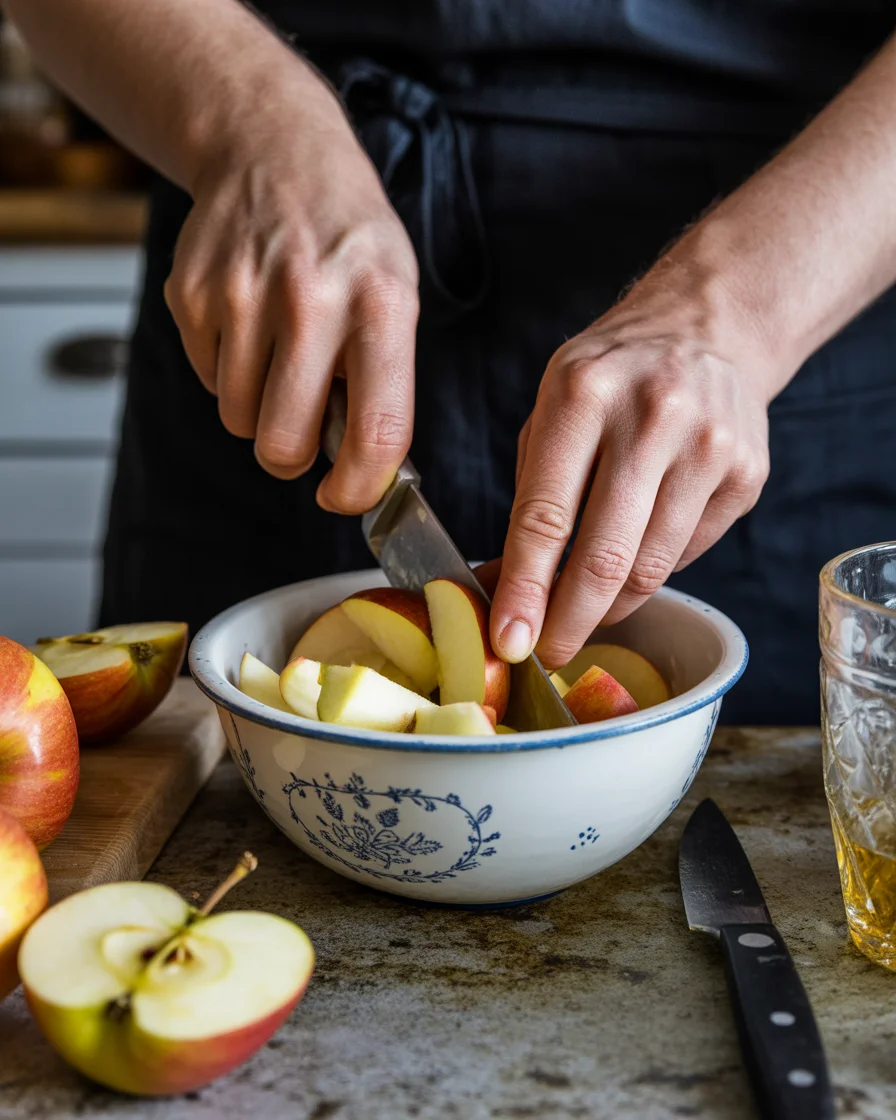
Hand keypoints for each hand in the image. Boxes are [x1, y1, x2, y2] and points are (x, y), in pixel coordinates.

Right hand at [164, 82, 418, 511]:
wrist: (274, 151)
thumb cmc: (347, 236)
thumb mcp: (395, 293)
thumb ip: (384, 379)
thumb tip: (363, 468)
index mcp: (380, 305)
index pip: (375, 430)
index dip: (359, 487)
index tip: (347, 496)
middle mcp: (311, 300)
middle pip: (283, 444)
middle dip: (292, 457)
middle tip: (303, 431)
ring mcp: (242, 295)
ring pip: (240, 421)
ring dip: (261, 410)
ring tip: (280, 357)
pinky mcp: (191, 294)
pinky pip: (210, 381)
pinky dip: (230, 371)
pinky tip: (250, 325)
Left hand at [490, 258, 775, 669]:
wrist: (704, 329)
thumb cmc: (609, 380)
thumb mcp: (550, 412)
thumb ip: (530, 499)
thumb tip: (505, 591)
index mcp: (583, 394)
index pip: (546, 515)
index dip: (525, 589)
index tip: (509, 639)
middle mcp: (652, 416)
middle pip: (605, 556)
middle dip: (570, 621)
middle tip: (548, 652)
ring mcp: (708, 445)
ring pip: (650, 568)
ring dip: (611, 605)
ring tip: (588, 608)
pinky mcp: (747, 473)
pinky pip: (687, 554)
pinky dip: (653, 569)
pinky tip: (637, 549)